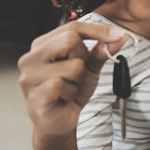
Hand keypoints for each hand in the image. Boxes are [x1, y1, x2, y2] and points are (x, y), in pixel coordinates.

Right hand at [18, 21, 127, 138]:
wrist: (62, 121)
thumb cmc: (71, 91)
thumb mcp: (90, 67)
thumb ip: (101, 51)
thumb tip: (120, 36)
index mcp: (43, 45)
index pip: (72, 27)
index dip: (98, 30)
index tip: (119, 35)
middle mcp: (31, 58)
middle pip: (70, 40)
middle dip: (83, 58)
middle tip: (78, 74)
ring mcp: (29, 77)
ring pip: (72, 65)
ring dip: (78, 79)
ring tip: (69, 87)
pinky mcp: (34, 96)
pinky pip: (61, 84)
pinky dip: (70, 92)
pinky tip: (64, 97)